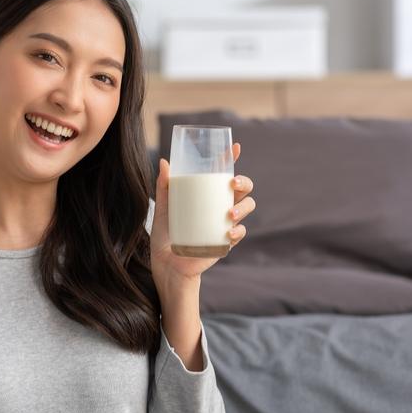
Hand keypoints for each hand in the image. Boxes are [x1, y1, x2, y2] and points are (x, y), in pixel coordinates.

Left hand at [150, 143, 255, 284]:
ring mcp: (224, 224)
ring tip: (229, 214)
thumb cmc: (165, 235)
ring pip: (247, 207)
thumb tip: (165, 162)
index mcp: (207, 196)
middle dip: (244, 182)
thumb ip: (164, 187)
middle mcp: (219, 207)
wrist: (166, 265)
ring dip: (243, 207)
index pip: (223, 174)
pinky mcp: (225, 243)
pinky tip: (228, 232)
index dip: (231, 159)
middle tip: (233, 183)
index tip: (235, 147)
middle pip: (243, 188)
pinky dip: (237, 231)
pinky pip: (239, 233)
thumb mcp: (164, 208)